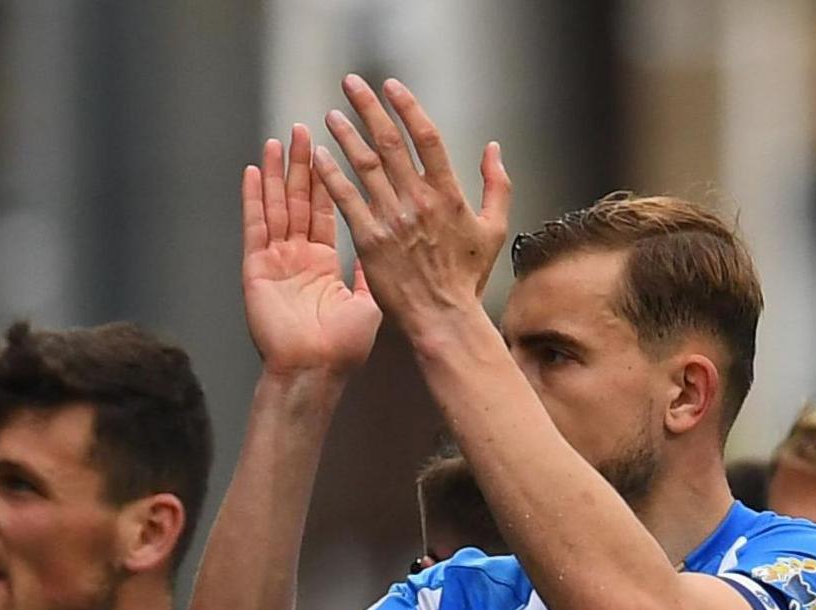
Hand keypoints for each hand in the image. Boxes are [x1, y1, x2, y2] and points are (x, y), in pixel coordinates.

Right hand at [244, 125, 380, 378]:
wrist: (316, 371)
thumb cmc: (343, 348)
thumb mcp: (367, 303)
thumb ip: (370, 272)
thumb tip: (383, 250)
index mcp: (323, 264)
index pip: (325, 212)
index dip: (325, 181)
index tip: (329, 150)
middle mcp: (298, 257)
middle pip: (299, 201)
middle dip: (302, 165)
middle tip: (304, 129)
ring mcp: (276, 260)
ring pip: (276, 206)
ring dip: (277, 173)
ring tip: (280, 139)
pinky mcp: (257, 267)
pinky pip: (255, 226)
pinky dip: (254, 198)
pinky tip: (253, 171)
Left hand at [313, 76, 511, 331]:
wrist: (443, 319)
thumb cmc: (467, 278)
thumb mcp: (494, 229)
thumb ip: (497, 186)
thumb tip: (494, 149)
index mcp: (448, 195)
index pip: (427, 138)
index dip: (407, 107)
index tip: (391, 86)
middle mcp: (418, 201)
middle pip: (390, 143)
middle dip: (368, 108)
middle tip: (351, 84)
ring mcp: (392, 220)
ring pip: (365, 166)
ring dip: (346, 136)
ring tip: (331, 115)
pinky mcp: (369, 240)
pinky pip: (347, 200)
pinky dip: (332, 176)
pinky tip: (319, 157)